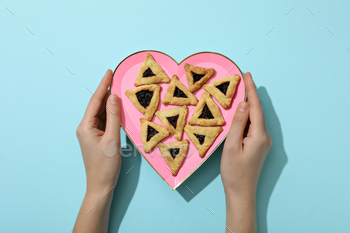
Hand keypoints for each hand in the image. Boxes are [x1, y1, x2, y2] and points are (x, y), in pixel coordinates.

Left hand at [76, 69, 120, 194]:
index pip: (95, 101)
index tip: (109, 72)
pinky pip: (103, 121)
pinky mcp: (95, 137)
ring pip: (100, 113)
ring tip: (117, 89)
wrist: (100, 185)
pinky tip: (116, 108)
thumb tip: (113, 96)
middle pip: (96, 105)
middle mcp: (85, 127)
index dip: (103, 85)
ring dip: (108, 102)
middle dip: (105, 91)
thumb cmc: (106, 165)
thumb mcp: (112, 139)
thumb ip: (113, 116)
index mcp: (85, 126)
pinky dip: (110, 113)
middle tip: (115, 77)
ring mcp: (89, 133)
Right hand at [221, 72, 271, 232]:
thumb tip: (244, 104)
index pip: (255, 107)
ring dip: (250, 104)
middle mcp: (265, 136)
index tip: (248, 75)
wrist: (241, 192)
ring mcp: (263, 142)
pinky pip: (254, 125)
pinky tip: (243, 112)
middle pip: (258, 111)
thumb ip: (238, 123)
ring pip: (256, 118)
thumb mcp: (232, 146)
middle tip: (244, 79)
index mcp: (259, 135)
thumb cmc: (234, 171)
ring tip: (242, 92)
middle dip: (251, 94)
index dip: (251, 90)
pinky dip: (249, 115)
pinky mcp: (259, 146)